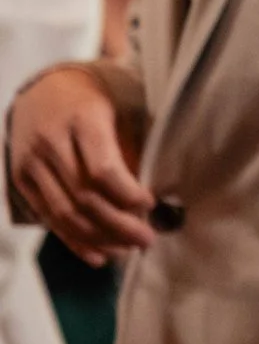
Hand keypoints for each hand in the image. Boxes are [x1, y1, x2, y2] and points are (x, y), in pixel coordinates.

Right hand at [6, 67, 152, 263]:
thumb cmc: (96, 99)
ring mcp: (30, 163)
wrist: (43, 88)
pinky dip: (74, 240)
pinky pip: (48, 216)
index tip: (152, 204)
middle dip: (118, 225)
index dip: (128, 194)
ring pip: (64, 213)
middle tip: (147, 239)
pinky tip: (99, 255)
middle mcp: (50, 143)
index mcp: (81, 120)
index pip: (102, 169)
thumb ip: (133, 146)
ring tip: (128, 250)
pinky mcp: (21, 179)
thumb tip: (153, 197)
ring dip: (99, 238)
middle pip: (84, 197)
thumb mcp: (120, 107)